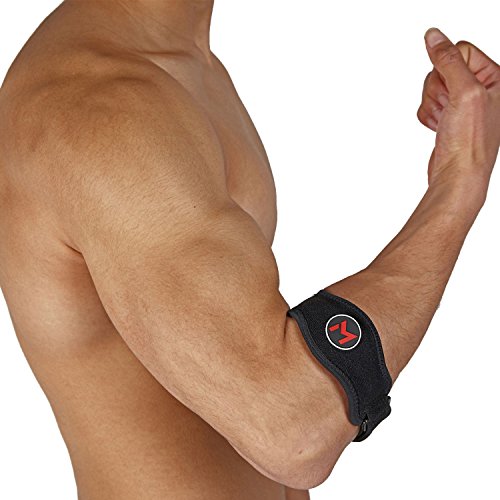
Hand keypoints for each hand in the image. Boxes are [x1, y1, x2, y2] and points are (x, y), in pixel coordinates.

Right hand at [417, 28, 499, 194]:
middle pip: (442, 69)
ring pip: (431, 87)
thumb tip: (433, 36)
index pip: (460, 51)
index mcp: (496, 78)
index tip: (454, 90)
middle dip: (438, 90)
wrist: (457, 175)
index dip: (448, 69)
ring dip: (432, 104)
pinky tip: (439, 128)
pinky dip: (427, 116)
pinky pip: (426, 104)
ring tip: (445, 121)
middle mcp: (481, 89)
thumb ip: (448, 60)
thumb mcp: (464, 92)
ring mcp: (463, 104)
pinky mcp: (448, 117)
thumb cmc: (470, 141)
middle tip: (450, 108)